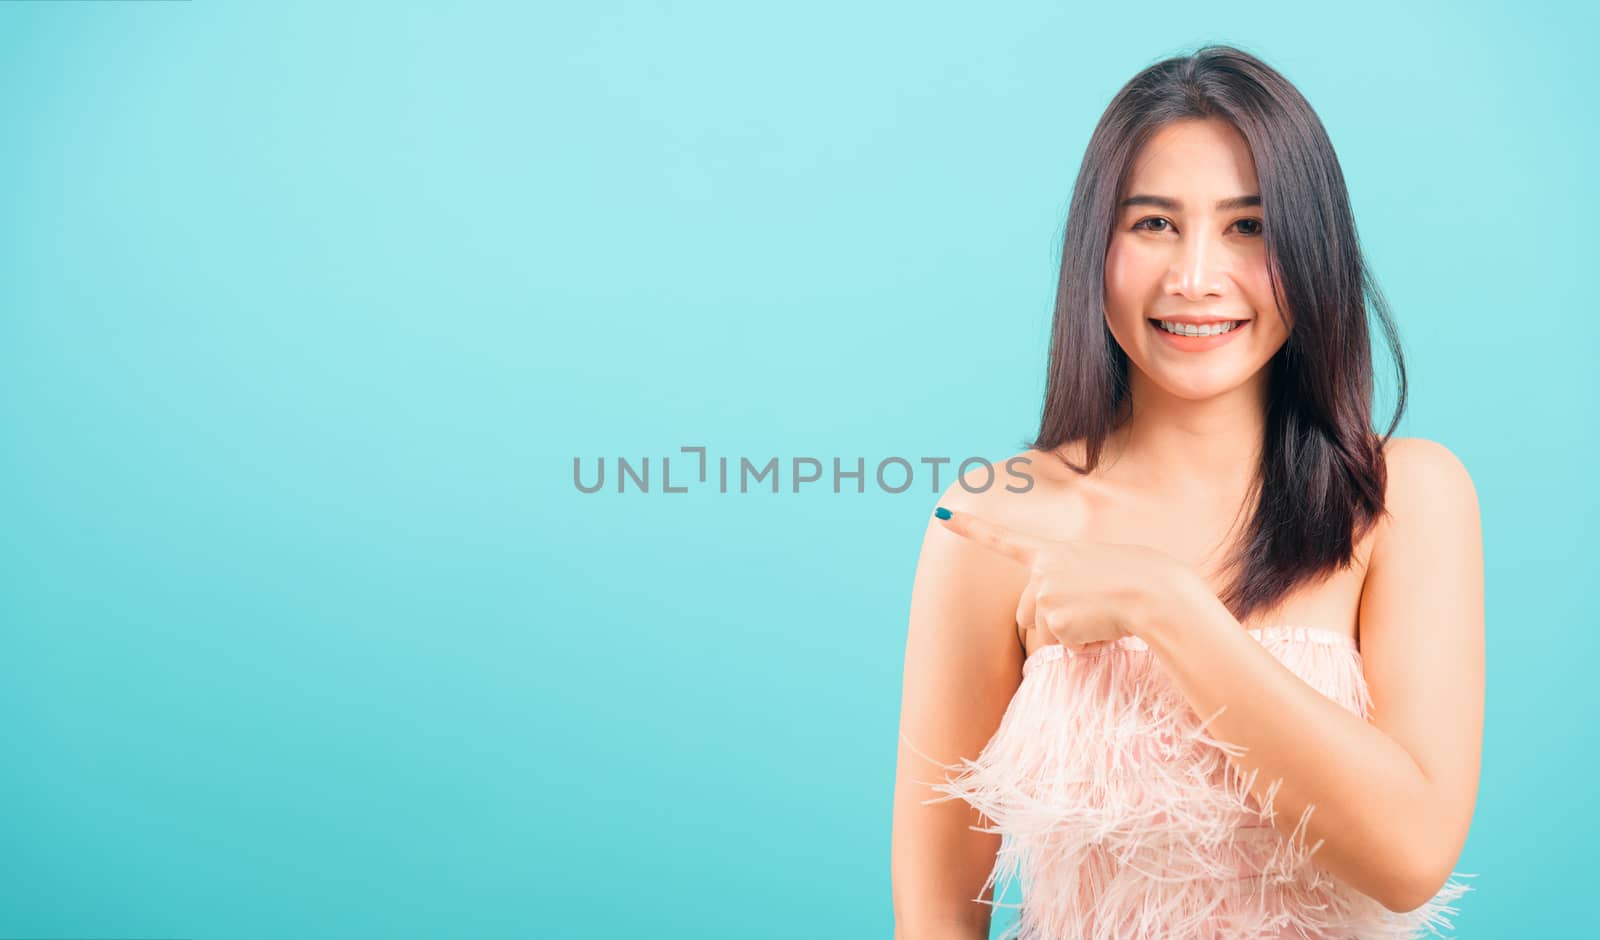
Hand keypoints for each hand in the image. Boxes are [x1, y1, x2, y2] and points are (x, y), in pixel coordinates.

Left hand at [933, 506, 1194, 649]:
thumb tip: (1048, 624)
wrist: (1155, 592)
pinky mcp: (1054, 620)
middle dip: (1050, 624)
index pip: (1003, 539)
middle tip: (1090, 612)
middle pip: (1026, 613)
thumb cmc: (1139, 578)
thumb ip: (1068, 584)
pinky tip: (1104, 625)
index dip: (970, 528)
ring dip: (1074, 634)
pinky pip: (1065, 645)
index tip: (942, 516)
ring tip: (1103, 614)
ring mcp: (1045, 595)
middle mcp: (1041, 571)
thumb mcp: (1098, 567)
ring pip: (1046, 632)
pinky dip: (1085, 643)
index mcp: (1052, 550)